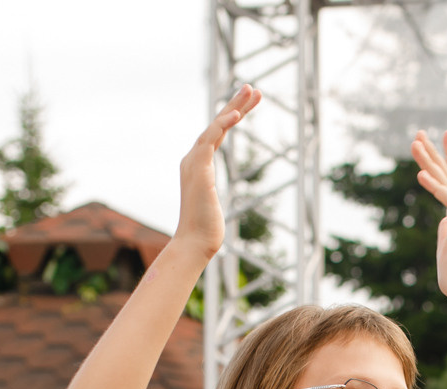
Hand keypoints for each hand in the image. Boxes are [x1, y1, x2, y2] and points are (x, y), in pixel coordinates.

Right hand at [174, 86, 259, 257]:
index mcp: (198, 165)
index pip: (217, 133)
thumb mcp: (212, 204)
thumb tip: (213, 197)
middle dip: (235, 104)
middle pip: (217, 124)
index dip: (232, 116)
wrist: (194, 243)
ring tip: (250, 90)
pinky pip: (211, 139)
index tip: (249, 103)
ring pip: (215, 125)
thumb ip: (212, 192)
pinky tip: (237, 113)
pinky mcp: (198, 168)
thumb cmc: (205, 229)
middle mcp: (193, 159)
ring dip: (234, 106)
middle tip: (252, 88)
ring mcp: (194, 162)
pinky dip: (223, 124)